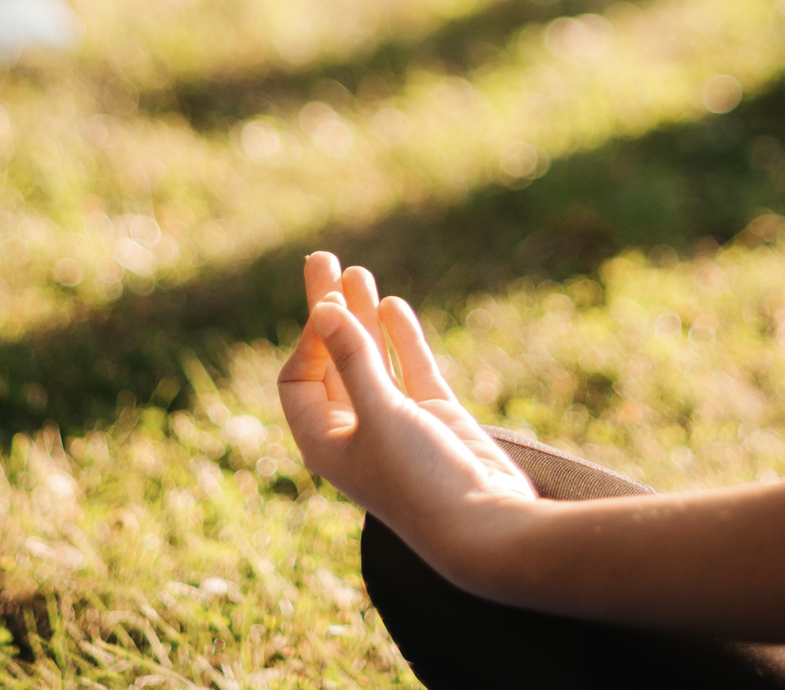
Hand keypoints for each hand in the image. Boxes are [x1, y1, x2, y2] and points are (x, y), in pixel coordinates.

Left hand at [279, 253, 537, 546]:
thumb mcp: (380, 414)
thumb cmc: (421, 480)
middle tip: (321, 256)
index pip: (299, 377)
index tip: (326, 305)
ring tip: (359, 270)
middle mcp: (356, 431)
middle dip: (326, 310)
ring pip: (372, 358)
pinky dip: (400, 338)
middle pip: (330, 359)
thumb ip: (353, 360)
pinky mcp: (435, 416)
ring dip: (362, 315)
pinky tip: (391, 305)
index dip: (309, 338)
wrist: (485, 527)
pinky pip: (410, 368)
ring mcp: (397, 422)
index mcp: (325, 442)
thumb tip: (320, 308)